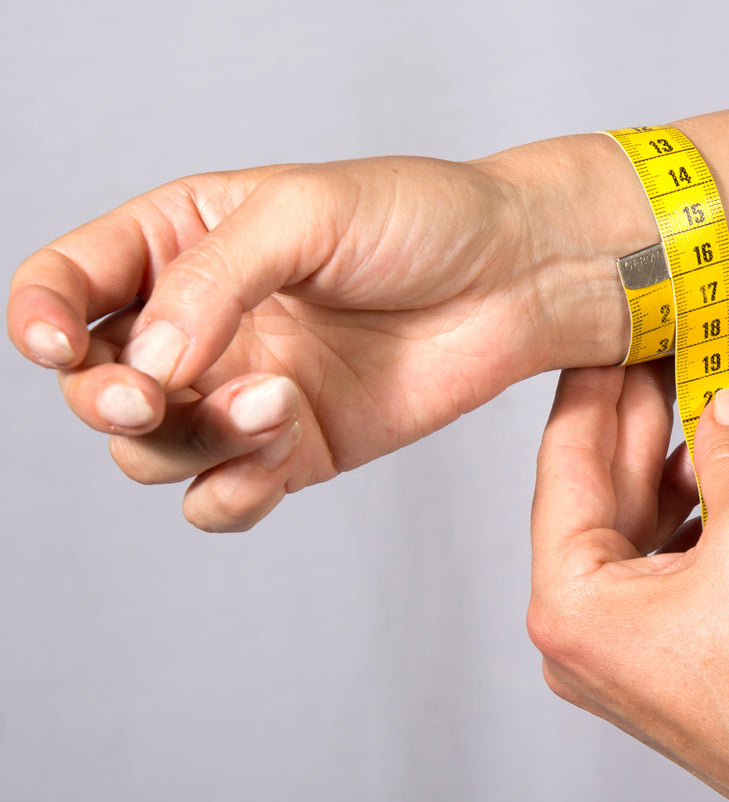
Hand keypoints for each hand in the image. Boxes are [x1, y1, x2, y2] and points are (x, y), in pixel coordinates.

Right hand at [7, 138, 650, 529]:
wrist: (517, 277)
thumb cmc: (421, 219)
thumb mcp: (307, 213)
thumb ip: (217, 280)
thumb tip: (152, 360)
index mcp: (181, 244)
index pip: (68, 286)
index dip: (38, 319)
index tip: (51, 345)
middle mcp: (201, 324)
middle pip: (100, 389)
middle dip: (113, 402)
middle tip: (156, 396)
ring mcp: (244, 392)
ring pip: (155, 454)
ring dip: (194, 443)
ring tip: (278, 401)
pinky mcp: (297, 450)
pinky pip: (224, 498)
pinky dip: (233, 492)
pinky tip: (281, 448)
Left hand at [527, 364, 728, 801]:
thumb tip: (723, 408)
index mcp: (570, 607)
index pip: (566, 468)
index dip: (593, 392)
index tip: (604, 341)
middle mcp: (577, 637)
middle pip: (595, 500)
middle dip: (634, 426)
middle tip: (657, 355)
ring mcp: (616, 656)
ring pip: (628, 534)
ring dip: (664, 470)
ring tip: (697, 405)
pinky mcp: (658, 663)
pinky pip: (655, 570)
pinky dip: (682, 520)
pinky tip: (714, 475)